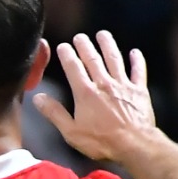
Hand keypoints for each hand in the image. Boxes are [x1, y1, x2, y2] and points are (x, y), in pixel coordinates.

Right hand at [33, 31, 159, 164]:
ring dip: (108, 46)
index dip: (67, 55)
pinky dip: (137, 61)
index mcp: (85, 93)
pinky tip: (135, 52)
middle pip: (93, 60)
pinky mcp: (139, 91)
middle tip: (80, 36)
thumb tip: (38, 98)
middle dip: (85, 46)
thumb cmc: (101, 141)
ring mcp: (123, 86)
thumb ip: (55, 113)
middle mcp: (104, 84)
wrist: (133, 144)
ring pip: (115, 60)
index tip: (63, 46)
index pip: (73, 68)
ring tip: (103, 34)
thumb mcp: (71, 132)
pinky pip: (138, 72)